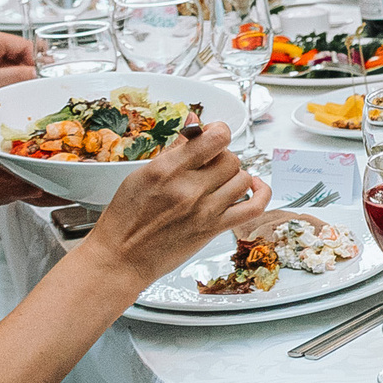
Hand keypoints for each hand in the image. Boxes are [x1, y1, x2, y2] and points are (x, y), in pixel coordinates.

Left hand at [0, 30, 41, 95]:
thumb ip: (19, 76)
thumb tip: (41, 76)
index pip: (27, 46)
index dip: (38, 62)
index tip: (42, 77)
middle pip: (20, 53)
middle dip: (28, 68)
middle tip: (34, 84)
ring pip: (10, 61)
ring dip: (16, 74)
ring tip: (20, 89)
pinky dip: (5, 78)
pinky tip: (6, 90)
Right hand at [85, 120, 269, 285]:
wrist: (121, 258)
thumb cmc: (125, 218)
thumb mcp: (141, 175)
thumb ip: (174, 150)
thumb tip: (195, 124)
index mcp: (167, 170)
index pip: (215, 138)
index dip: (218, 132)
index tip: (211, 136)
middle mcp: (189, 189)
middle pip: (230, 158)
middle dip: (221, 157)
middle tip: (208, 165)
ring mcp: (204, 210)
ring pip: (243, 178)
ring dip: (234, 176)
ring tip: (218, 181)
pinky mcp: (214, 229)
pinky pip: (254, 207)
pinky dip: (262, 194)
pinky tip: (253, 187)